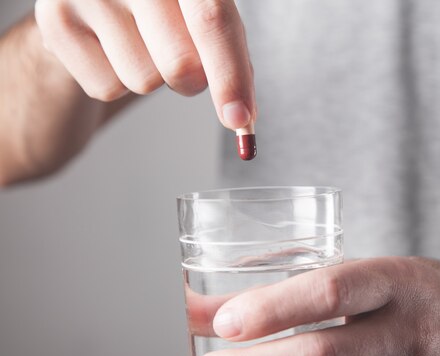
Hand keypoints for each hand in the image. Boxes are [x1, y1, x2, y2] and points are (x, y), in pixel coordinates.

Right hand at [34, 0, 255, 128]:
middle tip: (179, 59)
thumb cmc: (159, 10)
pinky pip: (107, 88)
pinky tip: (108, 49)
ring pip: (144, 81)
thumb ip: (229, 56)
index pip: (212, 19)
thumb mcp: (202, 17)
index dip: (230, 75)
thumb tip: (242, 117)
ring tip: (137, 43)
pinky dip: (116, 82)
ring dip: (150, 78)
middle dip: (191, 81)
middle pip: (180, 63)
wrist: (92, 0)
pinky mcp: (55, 19)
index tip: (240, 118)